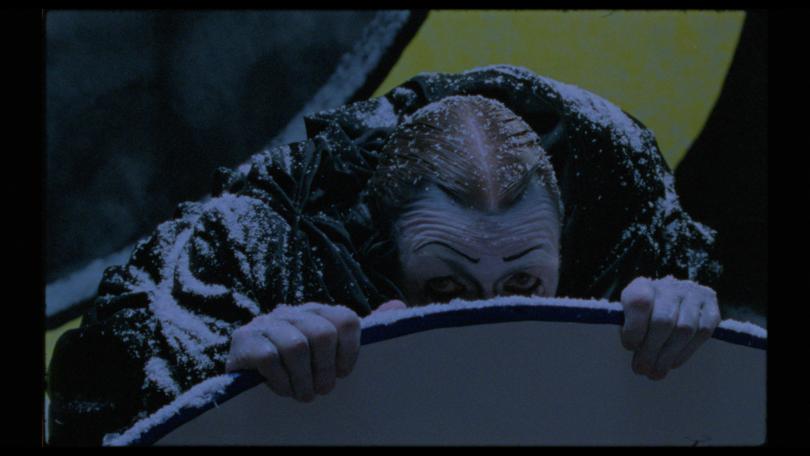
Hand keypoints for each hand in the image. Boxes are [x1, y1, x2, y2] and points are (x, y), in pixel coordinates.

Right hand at [225, 300, 406, 401]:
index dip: (350, 351)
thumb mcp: (332, 348)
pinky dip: (280, 381)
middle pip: (323, 333)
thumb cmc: (299, 364)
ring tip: (304, 395)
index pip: (346, 319)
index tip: (344, 373)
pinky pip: (269, 358)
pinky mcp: (244, 340)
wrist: (248, 375)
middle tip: (323, 390)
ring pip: (296, 346)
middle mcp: (293, 312)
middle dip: (326, 369)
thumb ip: (363, 328)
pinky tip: (283, 389)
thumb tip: (399, 304)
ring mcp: (266, 324)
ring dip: (303, 380)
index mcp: (317, 312)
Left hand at [619, 276, 719, 379]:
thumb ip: (628, 328)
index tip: (630, 347)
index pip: (639, 302)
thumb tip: (634, 352)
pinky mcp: (711, 305)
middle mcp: (670, 287)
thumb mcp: (628, 314)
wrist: (674, 297)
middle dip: (651, 350)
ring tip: (656, 371)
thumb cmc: (645, 312)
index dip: (634, 328)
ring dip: (668, 356)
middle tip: (642, 369)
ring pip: (684, 329)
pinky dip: (686, 352)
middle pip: (663, 321)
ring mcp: (693, 294)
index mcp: (643, 286)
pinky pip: (703, 332)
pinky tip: (673, 362)